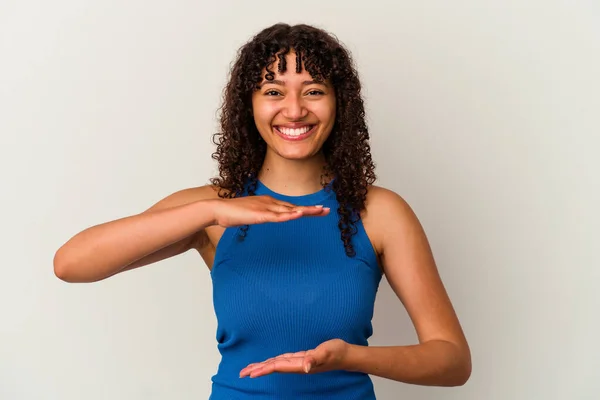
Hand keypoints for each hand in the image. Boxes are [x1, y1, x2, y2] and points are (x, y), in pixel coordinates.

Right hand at [212, 195, 328, 227]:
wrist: (217, 209)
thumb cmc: (231, 213)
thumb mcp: (251, 214)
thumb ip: (260, 216)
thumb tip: (267, 218)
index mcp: (268, 203)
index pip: (291, 207)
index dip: (306, 209)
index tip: (319, 210)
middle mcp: (270, 203)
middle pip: (294, 207)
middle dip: (311, 209)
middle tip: (327, 210)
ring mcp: (265, 208)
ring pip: (290, 210)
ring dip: (305, 211)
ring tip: (320, 211)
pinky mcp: (259, 215)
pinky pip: (277, 216)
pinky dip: (289, 215)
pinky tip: (299, 214)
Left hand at [239, 338, 349, 377]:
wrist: (346, 355)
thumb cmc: (336, 352)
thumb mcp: (326, 353)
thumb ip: (315, 359)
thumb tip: (305, 367)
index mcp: (300, 364)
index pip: (278, 367)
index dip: (263, 369)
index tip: (250, 373)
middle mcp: (297, 365)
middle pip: (273, 367)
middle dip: (257, 370)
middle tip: (241, 374)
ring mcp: (298, 362)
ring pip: (276, 365)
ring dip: (262, 367)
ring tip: (249, 370)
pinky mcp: (300, 358)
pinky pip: (282, 361)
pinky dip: (272, 362)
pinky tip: (267, 363)